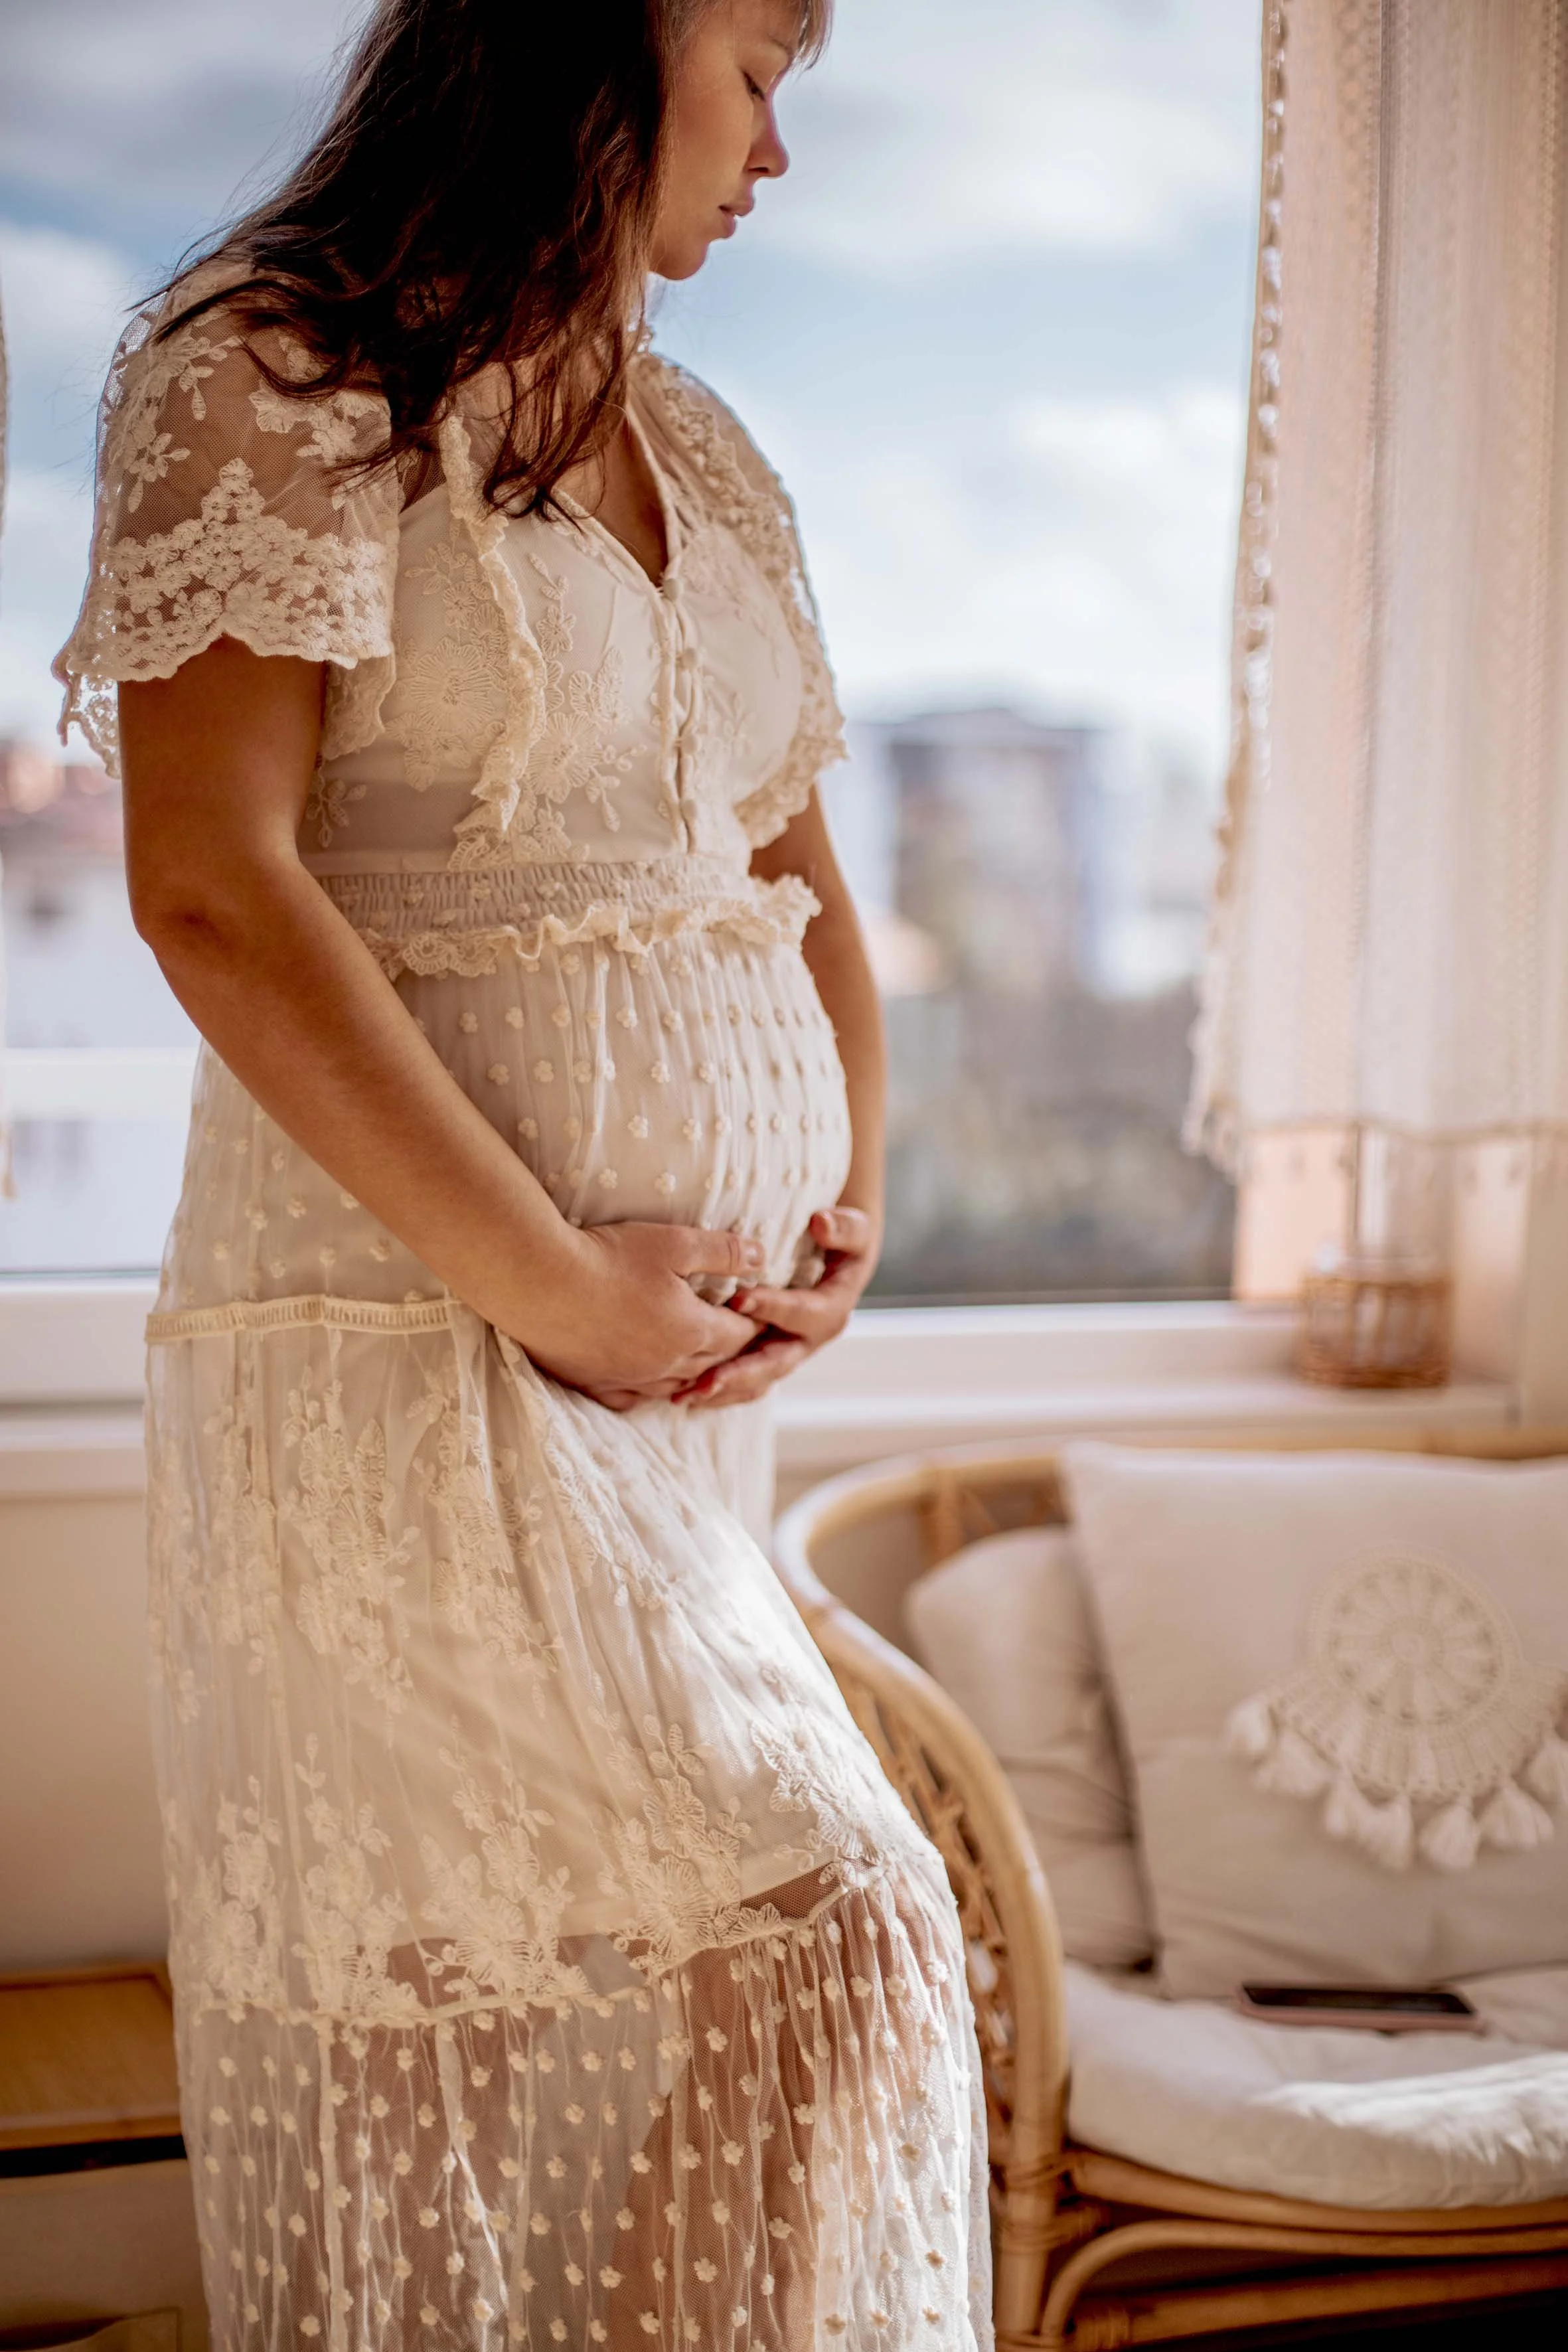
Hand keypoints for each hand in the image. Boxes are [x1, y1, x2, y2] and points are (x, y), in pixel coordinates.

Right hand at [517, 1222, 764, 1409]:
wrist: (540, 1282)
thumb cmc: (608, 1257)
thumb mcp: (674, 1242)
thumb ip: (723, 1251)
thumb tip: (762, 1256)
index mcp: (692, 1331)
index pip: (738, 1335)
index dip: (752, 1323)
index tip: (758, 1314)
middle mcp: (666, 1363)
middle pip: (712, 1364)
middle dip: (730, 1351)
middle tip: (738, 1339)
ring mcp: (630, 1378)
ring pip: (676, 1385)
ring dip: (694, 1375)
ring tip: (701, 1363)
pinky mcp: (595, 1384)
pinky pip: (633, 1399)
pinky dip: (649, 1390)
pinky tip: (648, 1382)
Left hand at [672, 1204, 879, 1409]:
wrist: (841, 1265)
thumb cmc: (844, 1243)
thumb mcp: (854, 1230)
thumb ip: (844, 1228)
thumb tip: (820, 1223)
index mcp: (831, 1311)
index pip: (803, 1312)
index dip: (773, 1307)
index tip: (738, 1299)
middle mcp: (809, 1340)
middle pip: (776, 1362)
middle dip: (741, 1371)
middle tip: (705, 1380)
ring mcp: (788, 1353)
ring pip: (757, 1380)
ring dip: (723, 1390)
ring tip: (685, 1396)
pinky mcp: (768, 1360)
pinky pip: (745, 1383)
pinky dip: (718, 1391)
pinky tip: (682, 1394)